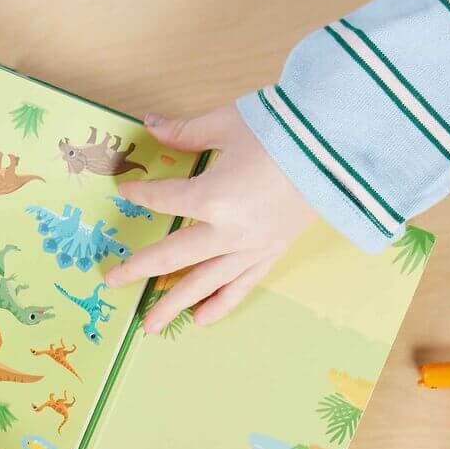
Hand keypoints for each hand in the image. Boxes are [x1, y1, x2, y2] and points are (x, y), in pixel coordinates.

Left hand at [106, 105, 316, 332]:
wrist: (337, 146)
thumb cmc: (284, 129)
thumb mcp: (227, 123)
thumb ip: (186, 132)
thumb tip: (151, 125)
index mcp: (212, 197)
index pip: (163, 200)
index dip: (141, 195)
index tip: (125, 193)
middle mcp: (227, 232)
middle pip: (173, 257)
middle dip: (140, 270)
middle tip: (113, 282)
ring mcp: (250, 248)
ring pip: (205, 283)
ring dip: (175, 304)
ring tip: (150, 325)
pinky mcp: (270, 252)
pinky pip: (240, 285)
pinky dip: (220, 304)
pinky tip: (200, 320)